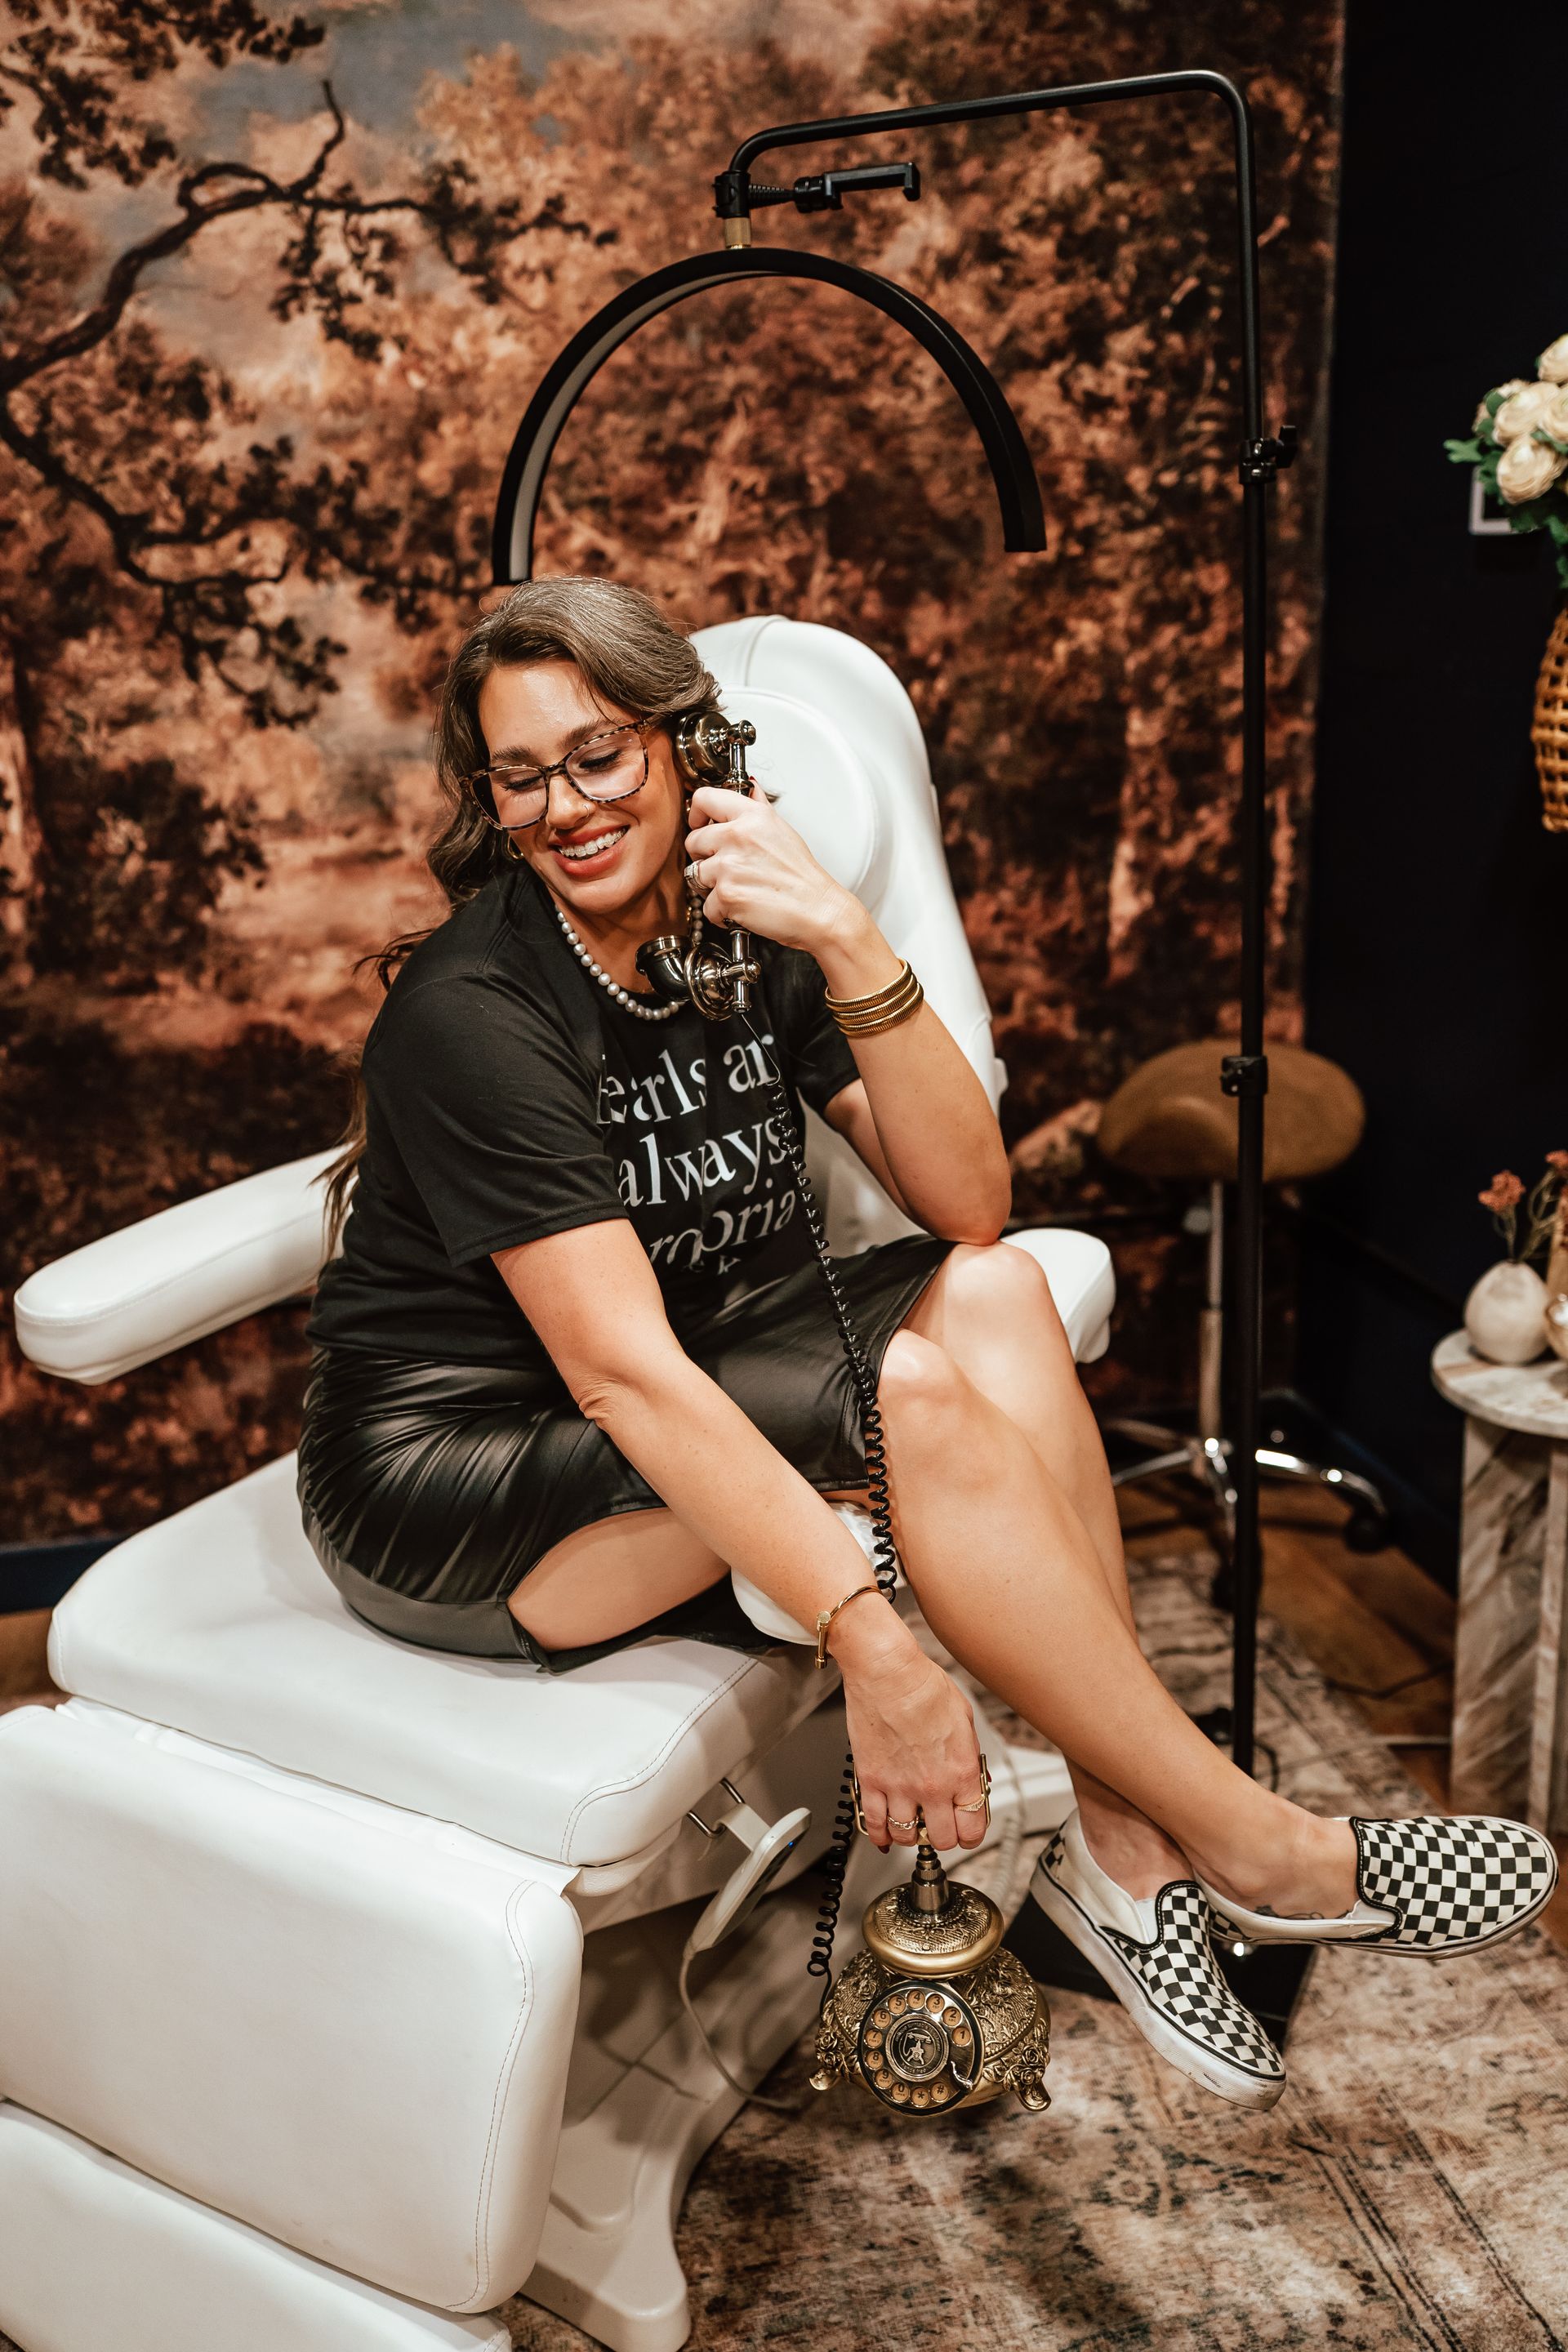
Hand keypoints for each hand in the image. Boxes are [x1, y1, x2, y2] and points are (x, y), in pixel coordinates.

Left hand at [683, 785, 855, 957]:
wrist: (818, 909)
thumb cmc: (803, 876)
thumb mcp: (783, 830)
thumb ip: (759, 808)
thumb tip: (750, 790)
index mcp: (753, 817)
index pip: (704, 799)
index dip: (696, 814)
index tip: (699, 825)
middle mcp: (738, 837)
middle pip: (693, 841)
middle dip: (703, 856)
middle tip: (722, 866)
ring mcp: (729, 866)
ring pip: (695, 874)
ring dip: (710, 886)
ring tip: (736, 888)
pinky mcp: (727, 894)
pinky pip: (706, 905)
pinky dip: (720, 912)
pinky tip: (740, 907)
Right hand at [833, 1608, 987, 1853]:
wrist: (887, 1671)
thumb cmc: (923, 1685)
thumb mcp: (965, 1720)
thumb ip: (969, 1756)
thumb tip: (972, 1777)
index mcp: (961, 1772)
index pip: (972, 1828)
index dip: (971, 1833)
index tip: (966, 1829)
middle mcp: (932, 1786)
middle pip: (942, 1840)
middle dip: (943, 1835)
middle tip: (939, 1824)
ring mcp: (899, 1787)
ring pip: (907, 1837)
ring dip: (911, 1835)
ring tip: (912, 1824)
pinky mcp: (870, 1781)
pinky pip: (874, 1824)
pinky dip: (880, 1835)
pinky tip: (884, 1834)